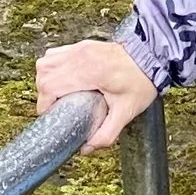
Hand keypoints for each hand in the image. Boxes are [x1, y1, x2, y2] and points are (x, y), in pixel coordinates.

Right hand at [35, 36, 159, 152]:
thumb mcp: (126, 112)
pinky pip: (55, 54)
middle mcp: (80, 56)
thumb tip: (87, 148)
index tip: (52, 115)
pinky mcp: (81, 46)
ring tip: (57, 95)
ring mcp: (80, 48)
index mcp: (89, 71)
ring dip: (45, 80)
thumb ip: (106, 133)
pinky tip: (63, 80)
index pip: (50, 85)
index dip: (45, 104)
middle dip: (44, 94)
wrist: (151, 57)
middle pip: (44, 74)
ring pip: (45, 62)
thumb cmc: (140, 81)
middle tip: (55, 108)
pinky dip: (52, 68)